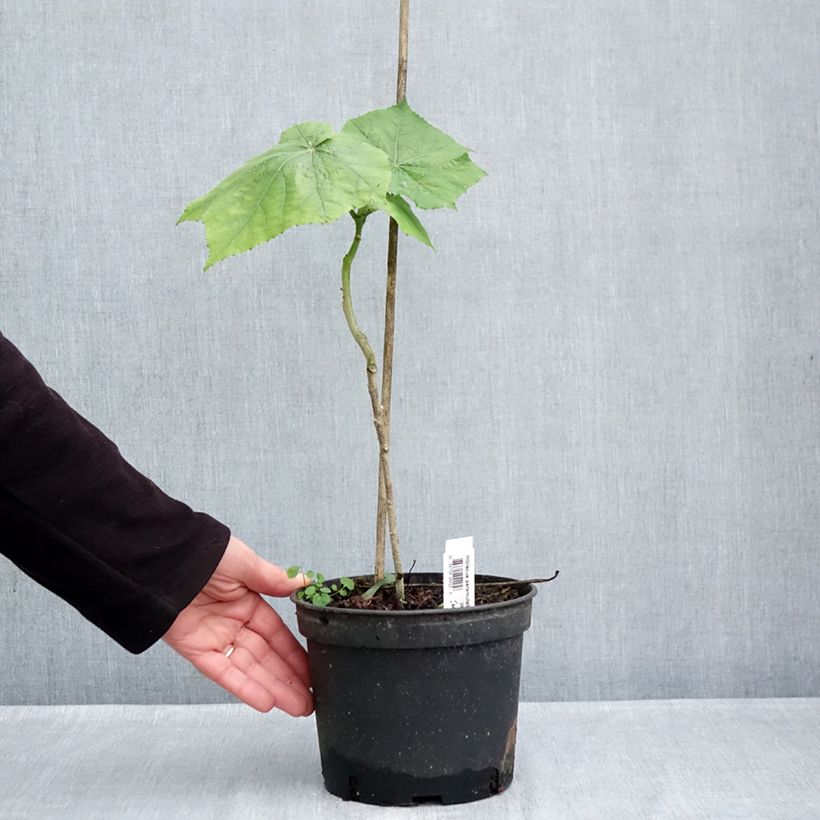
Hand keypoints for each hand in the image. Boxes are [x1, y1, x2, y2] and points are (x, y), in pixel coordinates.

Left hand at [163, 535, 312, 715]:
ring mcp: (215, 639)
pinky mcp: (195, 650)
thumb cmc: (204, 553)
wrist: (164, 560)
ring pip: (249, 670)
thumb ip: (274, 579)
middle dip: (289, 680)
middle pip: (266, 658)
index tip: (314, 670)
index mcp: (247, 602)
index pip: (277, 635)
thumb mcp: (246, 563)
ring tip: (298, 707)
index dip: (296, 654)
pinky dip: (244, 687)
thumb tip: (304, 582)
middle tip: (310, 701)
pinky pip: (223, 673)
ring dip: (273, 689)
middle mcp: (233, 624)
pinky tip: (266, 701)